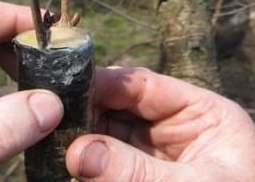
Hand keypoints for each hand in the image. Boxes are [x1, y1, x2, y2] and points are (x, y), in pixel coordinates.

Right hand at [66, 67, 254, 180]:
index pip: (145, 86)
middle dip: (87, 113)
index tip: (66, 86)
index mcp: (204, 114)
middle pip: (119, 107)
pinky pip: (105, 162)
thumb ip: (138, 172)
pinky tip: (64, 158)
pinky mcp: (138, 175)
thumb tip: (79, 152)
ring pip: (106, 134)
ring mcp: (153, 154)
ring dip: (81, 137)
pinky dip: (86, 160)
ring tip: (51, 139)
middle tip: (50, 118)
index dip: (105, 83)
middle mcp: (175, 128)